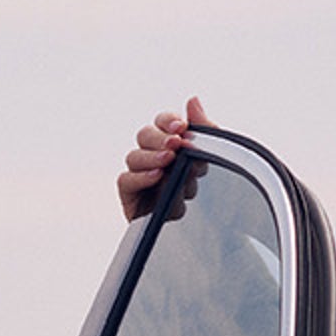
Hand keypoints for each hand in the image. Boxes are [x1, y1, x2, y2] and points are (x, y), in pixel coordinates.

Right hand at [115, 94, 211, 219]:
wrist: (201, 236)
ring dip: (152, 157)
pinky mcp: (130, 196)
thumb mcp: (209, 162)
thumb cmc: (202, 195)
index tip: (182, 127)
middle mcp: (152, 156)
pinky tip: (157, 176)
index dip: (169, 121)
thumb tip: (193, 100)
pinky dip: (141, 176)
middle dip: (160, 138)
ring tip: (169, 161)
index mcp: (171, 144)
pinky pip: (126, 180)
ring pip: (134, 156)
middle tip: (177, 143)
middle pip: (144, 134)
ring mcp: (139, 175)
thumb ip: (205, 130)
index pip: (162, 122)